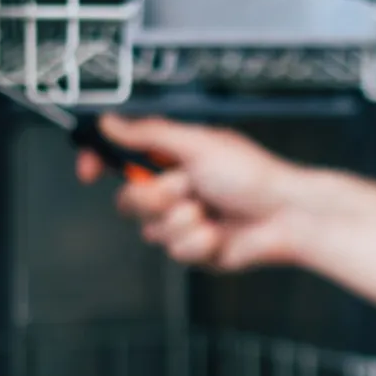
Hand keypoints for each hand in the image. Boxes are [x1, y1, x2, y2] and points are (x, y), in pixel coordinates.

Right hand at [79, 115, 302, 269]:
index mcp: (172, 158)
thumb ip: (149, 134)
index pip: (119, 158)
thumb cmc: (254, 175)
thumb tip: (108, 122)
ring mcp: (183, 222)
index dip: (97, 162)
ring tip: (210, 210)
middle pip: (128, 201)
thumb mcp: (198, 144)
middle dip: (156, 197)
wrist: (287, 216)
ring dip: (182, 220)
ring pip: (151, 231)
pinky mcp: (196, 250)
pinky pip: (175, 253)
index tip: (87, 170)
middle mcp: (174, 190)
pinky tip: (219, 233)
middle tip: (187, 187)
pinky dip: (198, 242)